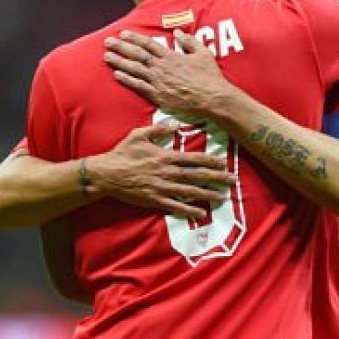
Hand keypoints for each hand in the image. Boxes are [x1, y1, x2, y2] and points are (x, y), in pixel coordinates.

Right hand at [88, 120, 235, 219]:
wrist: (106, 174)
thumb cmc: (122, 153)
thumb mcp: (139, 135)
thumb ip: (158, 129)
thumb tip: (175, 125)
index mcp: (165, 156)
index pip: (193, 158)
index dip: (210, 161)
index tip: (224, 163)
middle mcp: (167, 172)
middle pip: (197, 175)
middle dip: (216, 178)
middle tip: (232, 181)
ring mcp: (162, 187)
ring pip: (190, 191)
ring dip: (207, 194)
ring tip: (222, 197)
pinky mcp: (155, 200)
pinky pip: (175, 206)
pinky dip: (189, 210)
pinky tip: (201, 213)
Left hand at [104, 29, 231, 116]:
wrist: (212, 98)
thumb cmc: (209, 77)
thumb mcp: (203, 53)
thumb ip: (189, 42)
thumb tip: (177, 33)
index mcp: (171, 56)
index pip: (148, 44)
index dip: (134, 38)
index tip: (123, 33)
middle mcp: (161, 67)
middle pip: (137, 54)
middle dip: (121, 47)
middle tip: (107, 42)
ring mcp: (158, 82)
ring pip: (134, 69)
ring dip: (119, 62)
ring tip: (107, 56)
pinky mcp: (158, 96)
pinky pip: (138, 86)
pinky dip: (127, 80)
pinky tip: (117, 75)